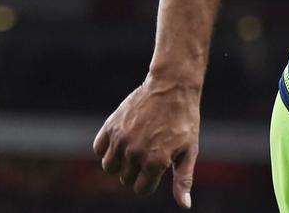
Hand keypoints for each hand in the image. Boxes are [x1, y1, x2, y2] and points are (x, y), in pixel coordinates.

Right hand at [93, 75, 200, 208]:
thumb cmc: (184, 120)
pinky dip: (106, 148)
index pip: (141, 189)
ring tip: (135, 147)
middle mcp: (135, 153)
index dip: (150, 180)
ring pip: (109, 167)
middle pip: (125, 179)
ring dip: (120, 162)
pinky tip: (122, 139)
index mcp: (156, 162)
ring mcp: (121, 139)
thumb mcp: (189, 150)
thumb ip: (183, 179)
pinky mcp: (111, 126)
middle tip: (151, 149)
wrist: (173, 87)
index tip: (159, 165)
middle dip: (137, 170)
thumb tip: (184, 206)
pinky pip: (98, 149)